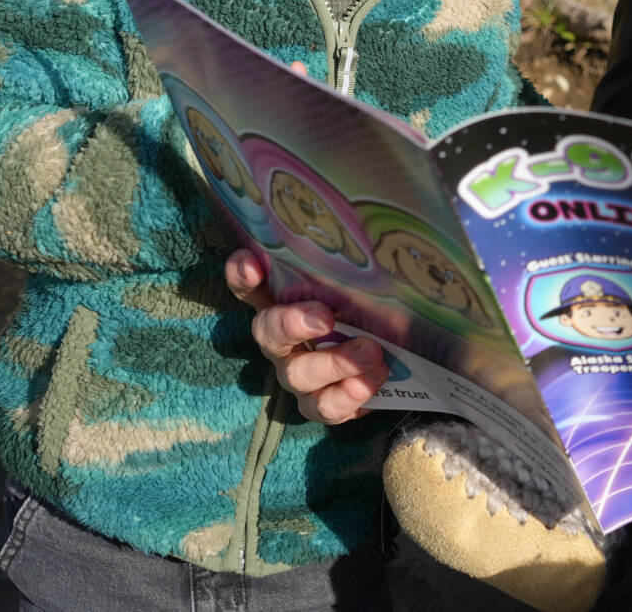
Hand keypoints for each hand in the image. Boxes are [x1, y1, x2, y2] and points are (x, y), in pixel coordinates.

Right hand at [224, 249, 387, 424]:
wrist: (389, 362)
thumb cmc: (365, 312)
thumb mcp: (359, 288)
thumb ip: (354, 269)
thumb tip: (380, 226)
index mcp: (283, 305)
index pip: (251, 287)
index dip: (242, 276)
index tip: (251, 264)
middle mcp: (282, 342)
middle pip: (268, 332)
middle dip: (291, 324)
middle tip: (325, 318)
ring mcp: (297, 376)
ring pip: (299, 374)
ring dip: (335, 363)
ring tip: (371, 352)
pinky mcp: (318, 404)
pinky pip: (325, 407)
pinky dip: (349, 395)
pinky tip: (374, 379)